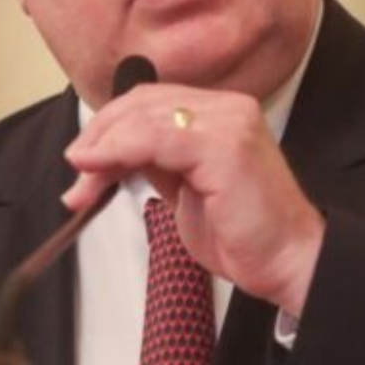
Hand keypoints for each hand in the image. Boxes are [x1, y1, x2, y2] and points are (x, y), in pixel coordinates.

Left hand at [62, 84, 323, 316]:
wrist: (288, 262)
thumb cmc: (244, 234)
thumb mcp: (187, 189)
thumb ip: (157, 163)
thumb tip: (109, 156)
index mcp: (222, 113)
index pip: (149, 102)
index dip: (108, 126)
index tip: (83, 160)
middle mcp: (228, 108)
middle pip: (142, 103)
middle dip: (99, 136)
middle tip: (76, 172)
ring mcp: (229, 123)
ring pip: (144, 117)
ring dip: (103, 147)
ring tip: (82, 181)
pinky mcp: (225, 146)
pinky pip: (156, 138)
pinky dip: (118, 150)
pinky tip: (98, 170)